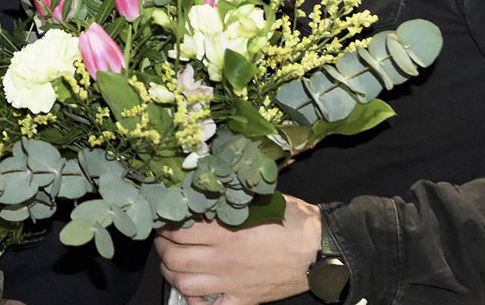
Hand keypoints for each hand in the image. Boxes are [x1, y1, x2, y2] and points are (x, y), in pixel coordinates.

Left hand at [156, 194, 321, 304]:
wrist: (322, 252)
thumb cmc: (294, 222)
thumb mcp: (260, 202)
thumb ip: (229, 201)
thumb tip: (203, 191)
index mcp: (225, 232)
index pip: (177, 230)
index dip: (165, 224)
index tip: (165, 219)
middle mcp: (224, 259)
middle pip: (173, 257)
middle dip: (162, 247)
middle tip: (164, 240)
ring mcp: (232, 283)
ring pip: (183, 283)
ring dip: (172, 273)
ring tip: (173, 263)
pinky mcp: (244, 300)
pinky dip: (196, 302)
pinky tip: (194, 291)